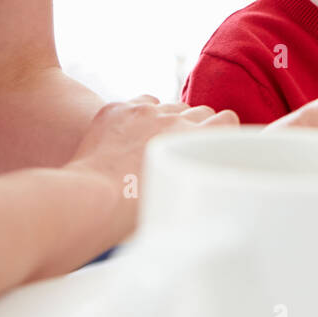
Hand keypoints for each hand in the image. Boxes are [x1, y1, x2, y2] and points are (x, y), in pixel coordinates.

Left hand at [66, 95, 238, 186]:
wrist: (92, 199)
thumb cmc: (136, 213)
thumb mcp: (182, 199)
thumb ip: (199, 180)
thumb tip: (205, 185)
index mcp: (194, 141)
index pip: (226, 120)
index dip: (222, 132)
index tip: (215, 145)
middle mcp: (173, 120)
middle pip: (200, 111)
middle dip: (196, 127)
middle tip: (182, 151)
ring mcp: (143, 111)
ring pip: (169, 106)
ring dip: (167, 121)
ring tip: (152, 148)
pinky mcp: (117, 109)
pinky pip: (140, 103)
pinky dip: (140, 116)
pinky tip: (130, 138)